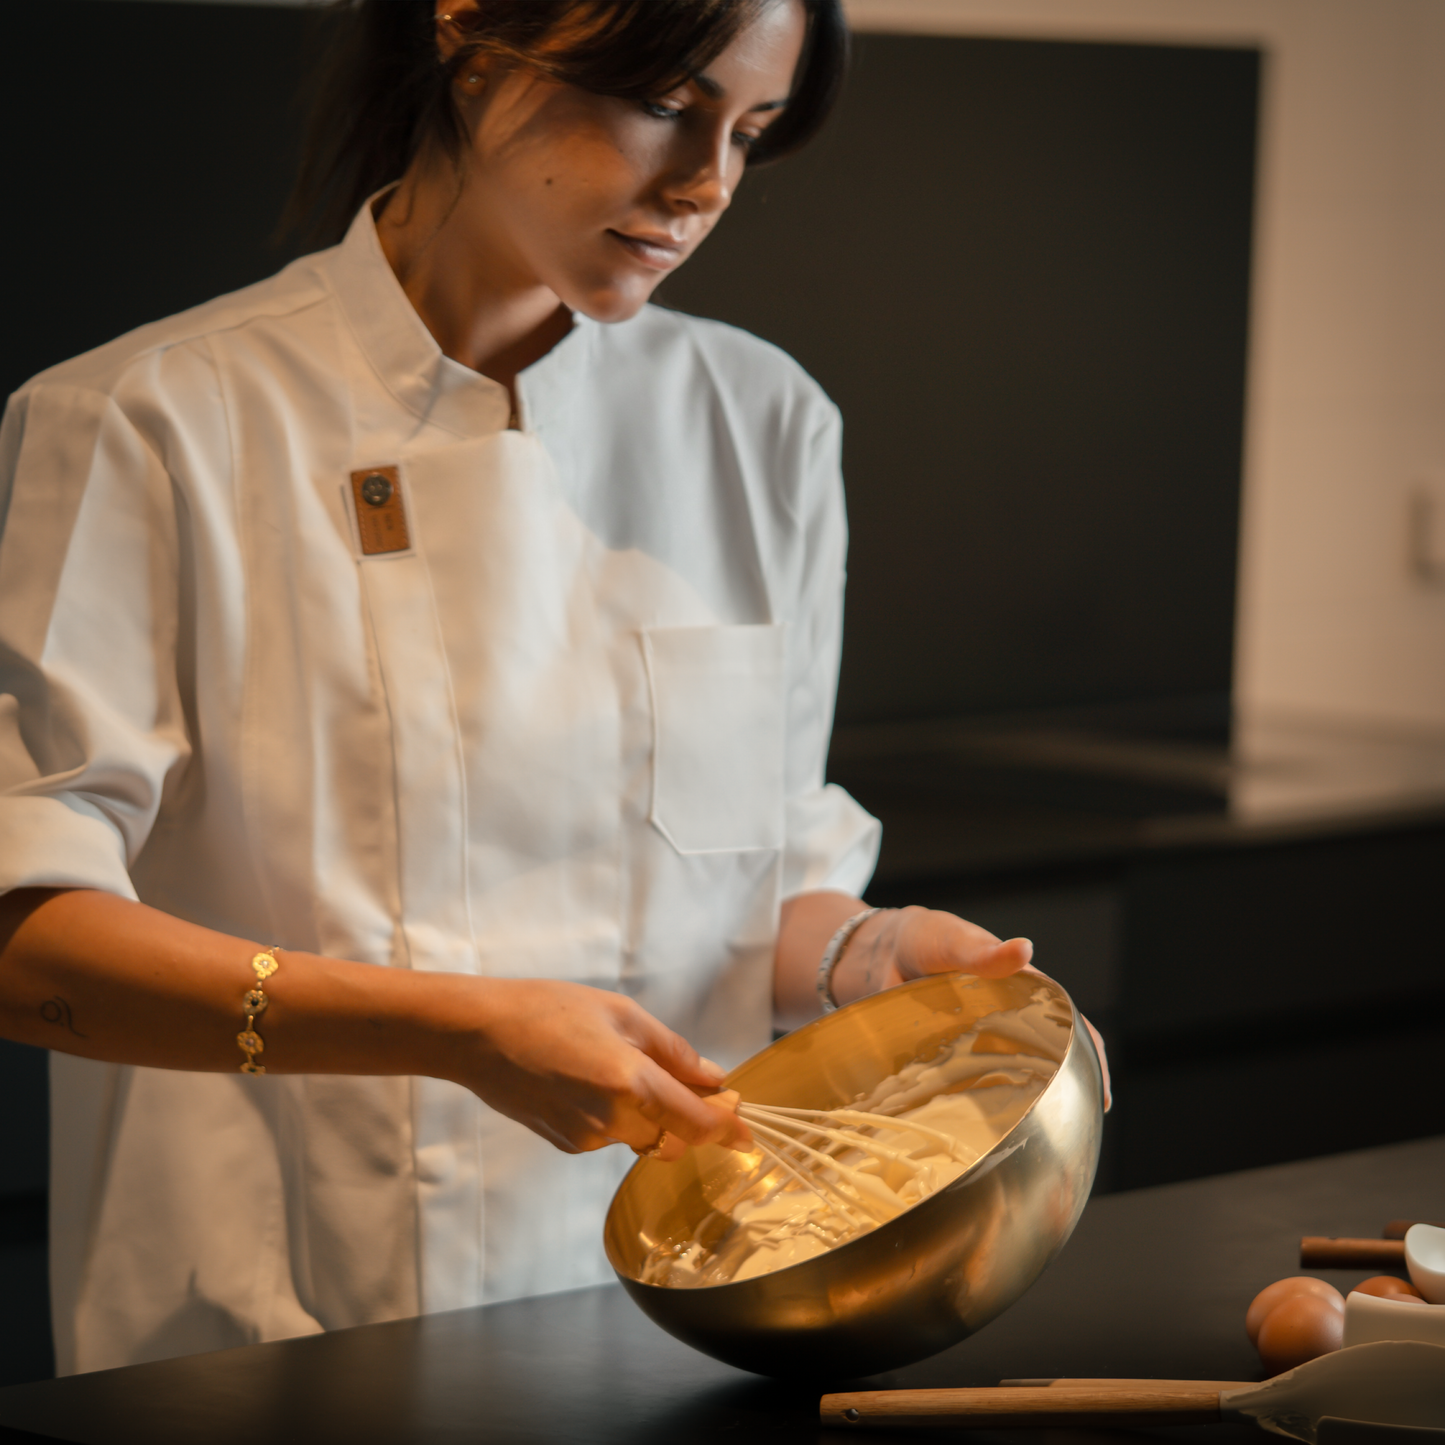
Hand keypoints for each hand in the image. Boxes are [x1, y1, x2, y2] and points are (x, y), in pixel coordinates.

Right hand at [448, 977, 750, 1159]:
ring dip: (652, 1112)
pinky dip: (618, 1113)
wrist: (478, 1035)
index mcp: (630, 1084)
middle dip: (692, 1116)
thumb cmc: (548, 1010)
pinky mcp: (566, 1143)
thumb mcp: (620, 1013)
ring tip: (624, 1062)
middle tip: (700, 1085)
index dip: (728, 1129)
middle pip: (674, 1135)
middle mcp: (612, 1121)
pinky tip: (591, 1077)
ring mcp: (586, 1138)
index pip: (696, 1123)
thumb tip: (712, 1077)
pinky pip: (610, 1133)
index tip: (748, 1133)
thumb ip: (671, 1050)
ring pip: (642, 1135)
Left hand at [831, 905, 1111, 1110]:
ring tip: (1029, 1136)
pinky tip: (978, 1131)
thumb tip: (1025, 948)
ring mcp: (976, 1043)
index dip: (1091, 1058)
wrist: (875, 952)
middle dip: (1060, 1091)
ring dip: (1019, 1104)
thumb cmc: (924, 938)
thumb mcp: (952, 940)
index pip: (1068, 1025)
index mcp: (1021, 991)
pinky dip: (976, 1106)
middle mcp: (1005, 1021)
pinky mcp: (945, 1058)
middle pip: (1045, 1060)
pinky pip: (967, 1086)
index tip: (1098, 1094)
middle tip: (1068, 1126)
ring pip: (1007, 1078)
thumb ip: (984, 952)